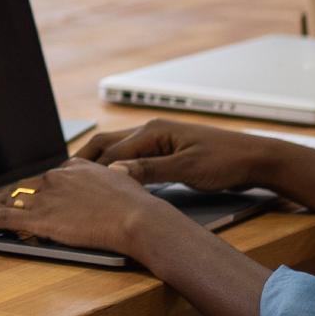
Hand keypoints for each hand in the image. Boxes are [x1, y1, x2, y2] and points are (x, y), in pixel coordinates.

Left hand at [0, 158, 170, 257]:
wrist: (136, 217)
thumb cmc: (137, 204)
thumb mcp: (124, 180)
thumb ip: (113, 178)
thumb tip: (117, 174)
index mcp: (75, 168)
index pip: (45, 179)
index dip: (30, 189)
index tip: (20, 192)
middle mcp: (56, 179)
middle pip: (21, 187)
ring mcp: (46, 198)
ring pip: (6, 200)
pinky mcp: (41, 218)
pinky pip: (4, 217)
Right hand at [73, 118, 275, 193]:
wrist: (254, 158)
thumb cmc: (225, 161)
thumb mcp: (186, 169)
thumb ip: (149, 170)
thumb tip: (114, 173)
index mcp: (152, 132)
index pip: (109, 152)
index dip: (87, 169)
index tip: (67, 184)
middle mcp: (151, 131)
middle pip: (105, 144)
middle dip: (82, 159)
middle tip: (60, 178)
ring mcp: (158, 139)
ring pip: (116, 149)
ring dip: (97, 162)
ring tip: (77, 179)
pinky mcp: (165, 150)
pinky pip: (131, 156)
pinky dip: (114, 166)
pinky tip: (109, 179)